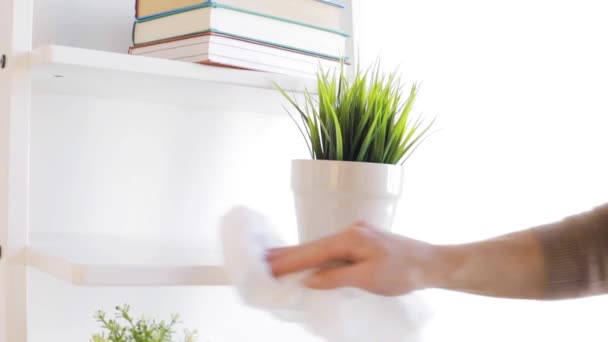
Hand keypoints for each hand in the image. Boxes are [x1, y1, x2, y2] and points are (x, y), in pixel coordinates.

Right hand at [267, 222, 436, 295]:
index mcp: (349, 238)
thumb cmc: (404, 271)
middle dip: (287, 254)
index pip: (310, 252)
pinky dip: (316, 255)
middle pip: (312, 245)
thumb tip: (309, 280)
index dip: (287, 260)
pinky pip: (332, 249)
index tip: (266, 265)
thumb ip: (335, 278)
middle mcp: (350, 231)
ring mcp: (357, 234)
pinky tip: (308, 258)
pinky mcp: (363, 240)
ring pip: (321, 247)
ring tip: (277, 259)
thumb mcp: (368, 279)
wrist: (432, 263)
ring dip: (300, 254)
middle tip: (262, 259)